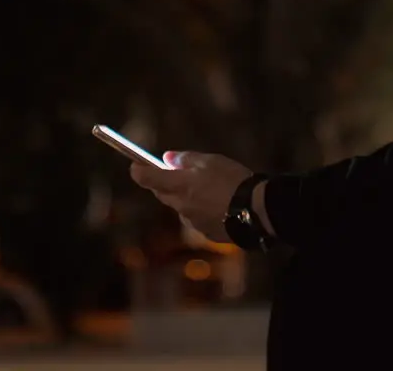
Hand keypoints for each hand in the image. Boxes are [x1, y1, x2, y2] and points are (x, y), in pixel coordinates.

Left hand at [130, 151, 252, 242]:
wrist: (256, 210)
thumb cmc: (233, 179)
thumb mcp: (210, 160)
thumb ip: (185, 159)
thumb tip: (167, 159)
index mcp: (179, 185)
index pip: (146, 178)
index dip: (138, 171)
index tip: (136, 165)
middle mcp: (180, 206)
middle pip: (162, 194)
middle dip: (165, 183)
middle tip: (178, 173)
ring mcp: (192, 222)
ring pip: (180, 207)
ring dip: (186, 198)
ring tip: (210, 189)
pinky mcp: (205, 233)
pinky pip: (195, 219)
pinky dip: (201, 211)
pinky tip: (219, 205)